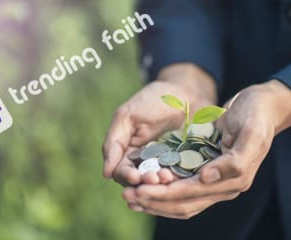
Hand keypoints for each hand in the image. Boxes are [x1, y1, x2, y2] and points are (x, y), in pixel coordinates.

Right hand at [102, 63, 216, 185]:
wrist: (185, 92)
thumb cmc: (152, 100)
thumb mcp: (127, 116)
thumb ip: (114, 143)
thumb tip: (106, 173)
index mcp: (128, 153)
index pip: (122, 172)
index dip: (127, 177)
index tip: (134, 177)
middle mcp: (145, 162)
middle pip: (141, 181)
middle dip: (145, 182)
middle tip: (154, 178)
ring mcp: (165, 165)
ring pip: (159, 182)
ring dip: (161, 183)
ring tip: (167, 177)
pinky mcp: (184, 164)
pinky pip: (179, 177)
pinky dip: (177, 179)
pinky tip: (179, 175)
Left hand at [123, 80, 290, 218]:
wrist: (261, 106)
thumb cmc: (257, 115)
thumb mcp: (252, 133)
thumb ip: (234, 161)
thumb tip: (205, 178)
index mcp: (234, 179)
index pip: (193, 194)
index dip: (165, 194)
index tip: (141, 190)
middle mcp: (222, 185)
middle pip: (183, 203)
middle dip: (155, 201)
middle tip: (128, 196)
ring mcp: (213, 180)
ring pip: (180, 200)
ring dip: (155, 200)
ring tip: (131, 196)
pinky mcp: (205, 171)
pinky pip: (182, 186)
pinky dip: (163, 189)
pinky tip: (146, 185)